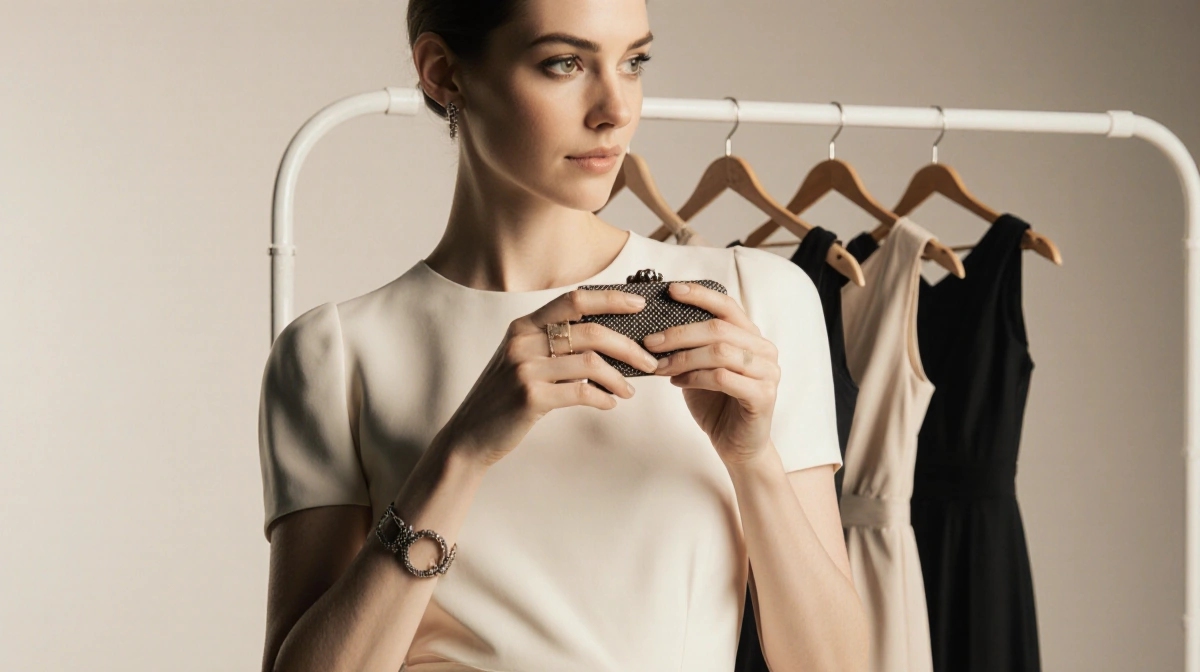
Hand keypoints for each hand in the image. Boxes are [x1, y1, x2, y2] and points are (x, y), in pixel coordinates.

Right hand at [444, 288, 660, 468]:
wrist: (470, 435)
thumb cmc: (504, 397)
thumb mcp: (522, 360)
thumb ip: (552, 345)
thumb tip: (606, 340)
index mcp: (523, 326)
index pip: (574, 300)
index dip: (610, 298)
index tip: (638, 305)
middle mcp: (523, 341)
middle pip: (590, 331)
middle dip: (628, 347)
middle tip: (649, 362)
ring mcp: (525, 368)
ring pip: (590, 362)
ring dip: (618, 378)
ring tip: (629, 390)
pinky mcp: (530, 397)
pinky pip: (581, 392)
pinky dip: (602, 398)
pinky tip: (609, 404)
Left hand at [644, 282, 779, 464]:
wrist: (738, 447)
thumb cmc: (717, 404)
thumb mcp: (698, 369)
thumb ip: (689, 348)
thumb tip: (655, 328)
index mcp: (750, 337)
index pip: (727, 306)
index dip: (700, 295)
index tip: (671, 290)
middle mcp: (764, 350)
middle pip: (718, 329)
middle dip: (679, 333)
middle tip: (650, 341)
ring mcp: (767, 372)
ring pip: (720, 352)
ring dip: (684, 358)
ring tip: (660, 366)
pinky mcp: (763, 395)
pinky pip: (723, 377)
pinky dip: (695, 377)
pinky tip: (678, 383)